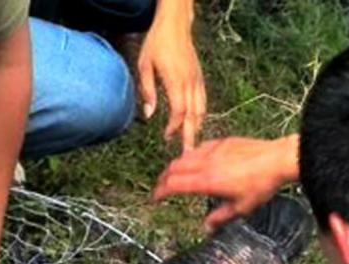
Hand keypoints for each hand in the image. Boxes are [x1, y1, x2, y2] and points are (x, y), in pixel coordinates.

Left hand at [138, 5, 205, 151]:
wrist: (175, 25)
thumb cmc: (157, 43)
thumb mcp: (145, 65)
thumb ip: (147, 91)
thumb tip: (148, 114)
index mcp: (176, 80)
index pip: (179, 111)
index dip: (173, 127)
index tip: (166, 137)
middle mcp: (190, 82)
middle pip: (193, 115)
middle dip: (190, 136)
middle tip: (188, 154)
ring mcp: (197, 80)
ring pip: (201, 109)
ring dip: (197, 127)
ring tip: (193, 142)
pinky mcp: (200, 78)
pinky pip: (203, 101)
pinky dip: (201, 115)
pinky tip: (196, 124)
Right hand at [153, 135, 299, 228]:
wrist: (278, 159)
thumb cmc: (261, 185)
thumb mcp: (241, 207)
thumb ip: (220, 217)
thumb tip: (206, 226)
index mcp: (206, 181)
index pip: (174, 185)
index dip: (160, 192)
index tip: (155, 199)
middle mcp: (205, 163)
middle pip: (174, 168)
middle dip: (163, 179)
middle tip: (162, 188)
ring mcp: (213, 150)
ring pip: (185, 156)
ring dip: (175, 167)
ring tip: (175, 176)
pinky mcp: (222, 142)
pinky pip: (199, 148)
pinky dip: (191, 156)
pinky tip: (195, 161)